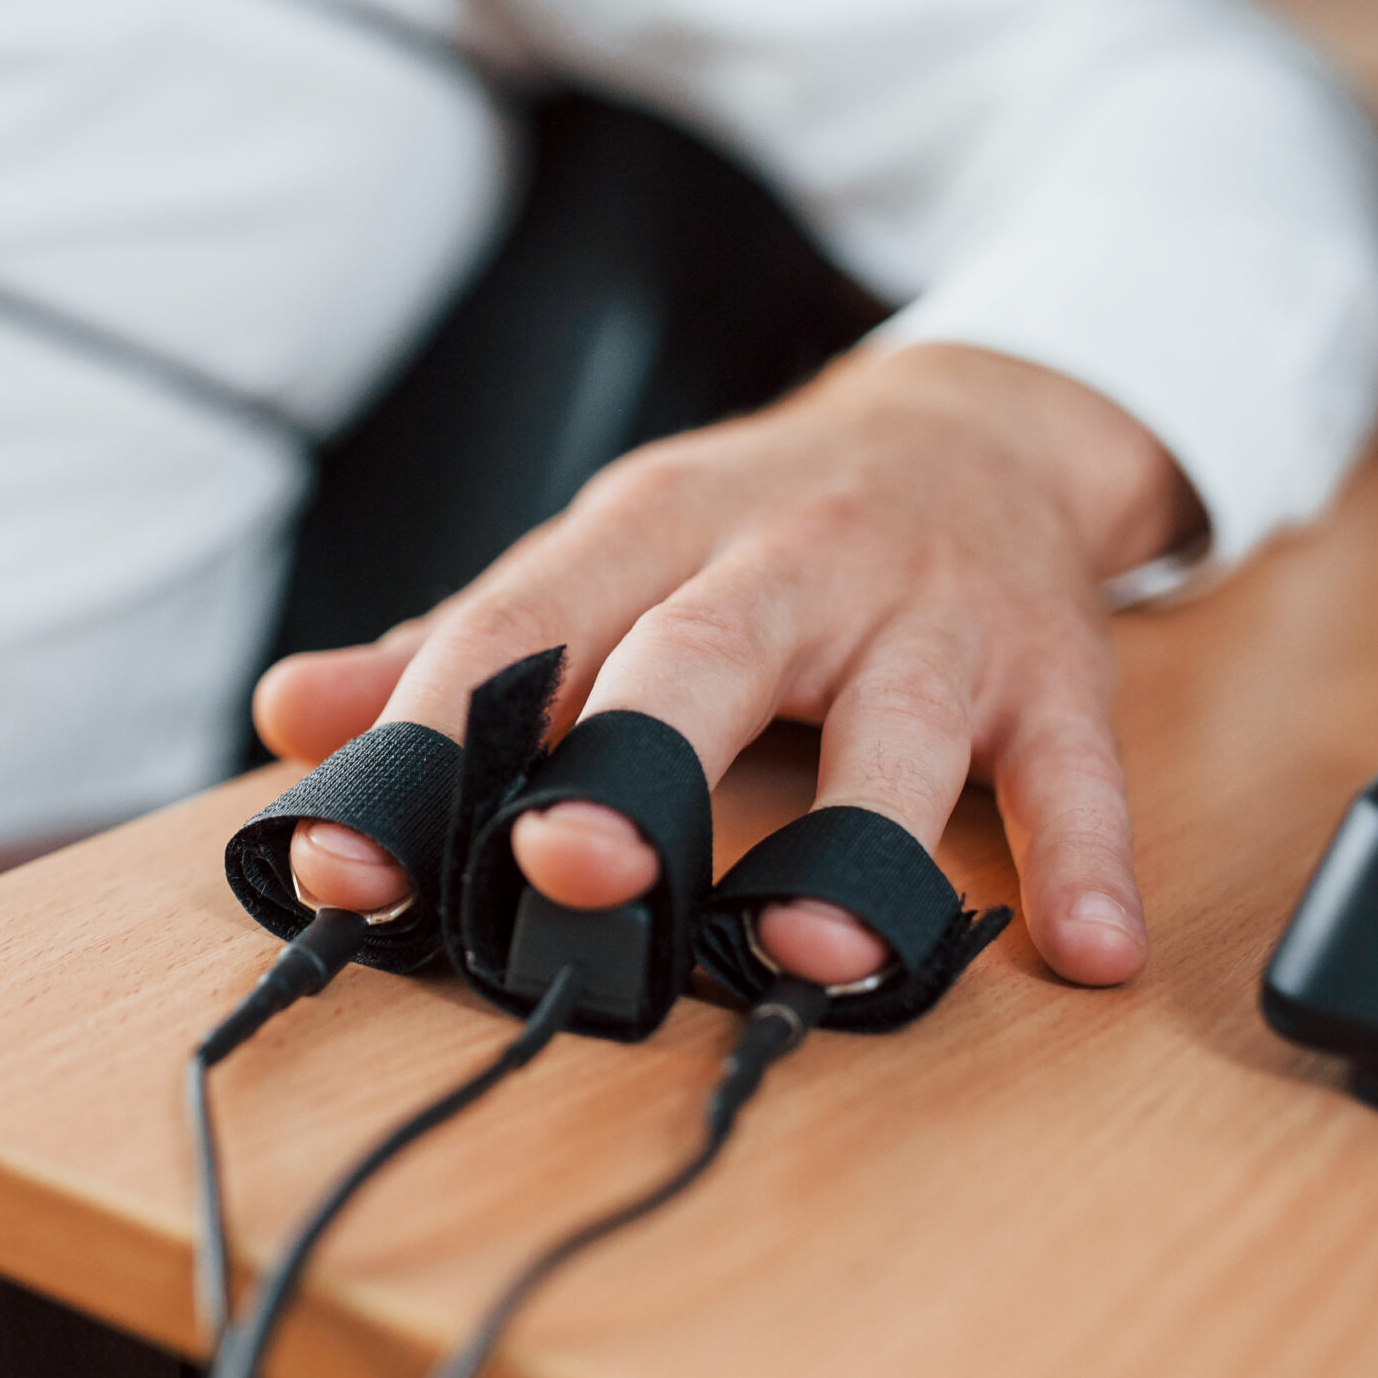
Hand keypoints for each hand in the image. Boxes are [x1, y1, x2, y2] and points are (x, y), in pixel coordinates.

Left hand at [251, 344, 1195, 988]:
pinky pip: (1072, 764)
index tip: (348, 861)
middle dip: (633, 761)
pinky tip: (1077, 943)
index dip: (428, 740)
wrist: (974, 427)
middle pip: (701, 654)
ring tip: (817, 951)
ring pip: (898, 721)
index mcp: (650, 529)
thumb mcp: (603, 559)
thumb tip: (294, 717)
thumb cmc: (756, 526)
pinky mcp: (1049, 665)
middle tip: (563, 869)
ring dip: (862, 840)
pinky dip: (1082, 854)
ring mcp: (929, 614)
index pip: (521, 627)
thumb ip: (459, 647)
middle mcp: (789, 558)